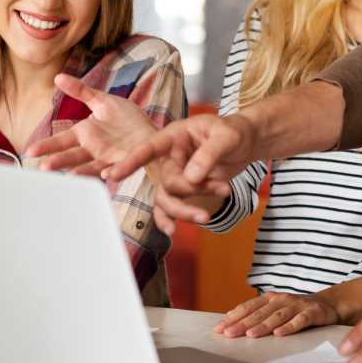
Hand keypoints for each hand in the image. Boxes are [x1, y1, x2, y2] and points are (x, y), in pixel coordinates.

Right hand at [25, 73, 161, 175]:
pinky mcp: (126, 163)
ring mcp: (109, 157)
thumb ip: (81, 91)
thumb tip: (58, 77)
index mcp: (86, 133)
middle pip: (72, 156)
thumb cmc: (127, 119)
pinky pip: (118, 169)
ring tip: (69, 176)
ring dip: (80, 172)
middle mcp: (94, 148)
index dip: (47, 146)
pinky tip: (107, 175)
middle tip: (44, 168)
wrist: (151, 130)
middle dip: (59, 161)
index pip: (62, 140)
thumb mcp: (103, 101)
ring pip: (91, 167)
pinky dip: (112, 173)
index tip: (30, 151)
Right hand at [102, 114, 252, 229]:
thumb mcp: (226, 137)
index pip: (149, 147)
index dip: (131, 161)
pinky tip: (172, 231)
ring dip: (185, 210)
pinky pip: (172, 205)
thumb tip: (191, 178)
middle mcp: (170, 156)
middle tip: (220, 195)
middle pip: (166, 181)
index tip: (113, 174)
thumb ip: (208, 155)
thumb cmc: (235, 132)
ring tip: (206, 217)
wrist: (248, 143)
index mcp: (175, 136)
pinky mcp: (184, 188)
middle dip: (189, 192)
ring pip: (168, 197)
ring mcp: (176, 173)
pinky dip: (171, 217)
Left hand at [213, 292, 341, 338]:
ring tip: (251, 335)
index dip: (234, 317)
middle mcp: (281, 300)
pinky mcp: (312, 312)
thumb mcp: (275, 310)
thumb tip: (229, 318)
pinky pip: (300, 320)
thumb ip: (255, 313)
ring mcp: (297, 305)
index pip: (248, 308)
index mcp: (270, 299)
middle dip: (243, 323)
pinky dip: (289, 327)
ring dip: (263, 325)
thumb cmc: (296, 310)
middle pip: (260, 313)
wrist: (328, 304)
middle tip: (229, 333)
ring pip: (278, 316)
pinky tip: (279, 334)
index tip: (219, 328)